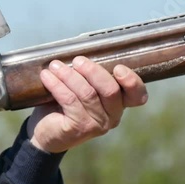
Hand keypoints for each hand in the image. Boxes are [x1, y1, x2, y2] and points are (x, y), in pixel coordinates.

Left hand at [27, 56, 147, 152]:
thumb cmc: (66, 104)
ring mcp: (97, 125)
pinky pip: (70, 101)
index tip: (118, 68)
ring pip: (88, 94)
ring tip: (55, 65)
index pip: (137, 95)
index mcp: (119, 104)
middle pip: (110, 91)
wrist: (46, 132)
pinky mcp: (79, 128)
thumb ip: (90, 75)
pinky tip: (47, 76)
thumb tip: (81, 51)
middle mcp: (113, 116)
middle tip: (77, 60)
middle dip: (93, 71)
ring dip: (69, 75)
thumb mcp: (83, 87)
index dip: (132, 82)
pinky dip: (57, 85)